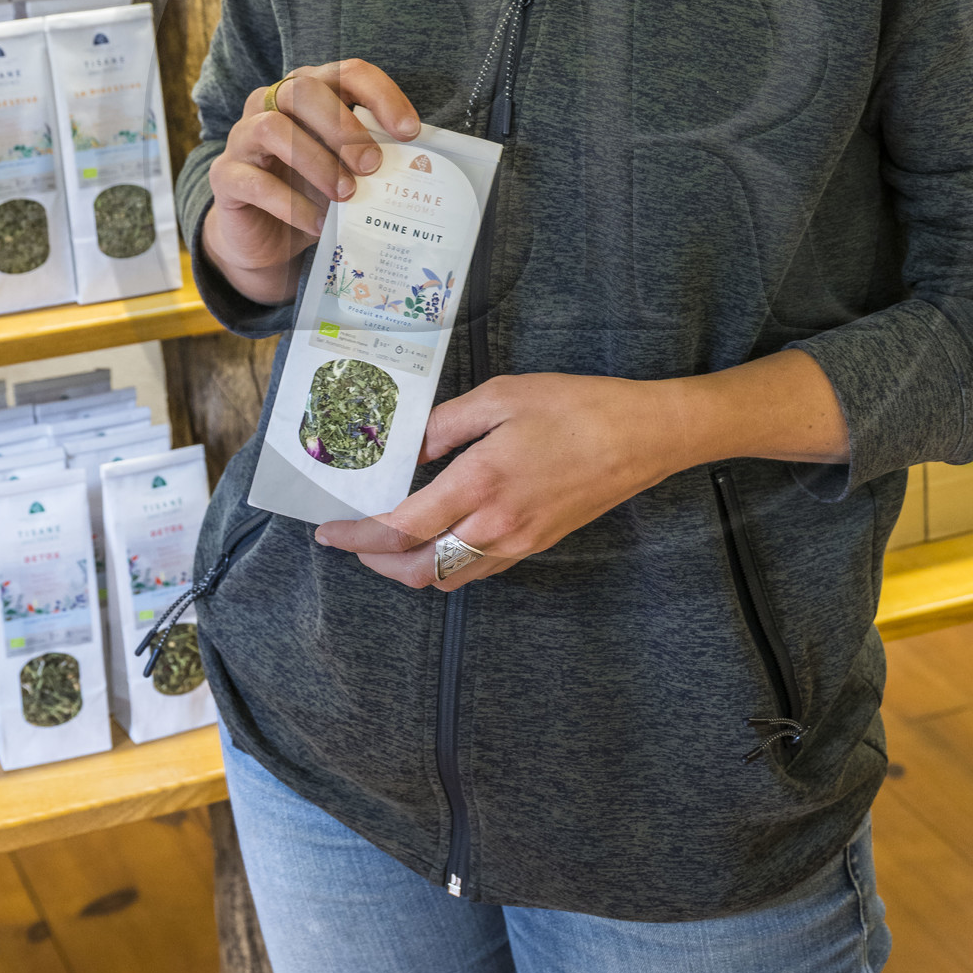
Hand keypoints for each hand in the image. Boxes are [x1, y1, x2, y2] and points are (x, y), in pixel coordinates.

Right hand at [202, 59, 419, 306]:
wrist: (267, 236)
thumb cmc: (314, 191)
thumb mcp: (346, 169)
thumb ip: (371, 157)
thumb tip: (419, 166)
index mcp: (309, 91)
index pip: (347, 72)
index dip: (380, 95)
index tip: (410, 131)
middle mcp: (271, 103)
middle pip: (303, 90)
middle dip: (343, 126)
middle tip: (372, 165)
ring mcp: (242, 137)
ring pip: (273, 129)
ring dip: (316, 162)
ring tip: (347, 194)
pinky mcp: (225, 176)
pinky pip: (253, 181)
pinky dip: (291, 204)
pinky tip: (318, 224)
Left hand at [312, 350, 848, 588]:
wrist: (646, 436)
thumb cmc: (577, 407)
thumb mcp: (503, 395)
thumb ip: (446, 423)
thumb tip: (409, 446)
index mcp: (480, 484)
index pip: (399, 528)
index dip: (355, 534)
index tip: (326, 529)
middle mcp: (494, 527)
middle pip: (416, 569)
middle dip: (373, 562)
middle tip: (348, 539)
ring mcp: (518, 543)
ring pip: (446, 578)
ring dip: (406, 568)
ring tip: (385, 540)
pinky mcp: (537, 545)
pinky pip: (477, 571)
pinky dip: (444, 564)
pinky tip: (437, 537)